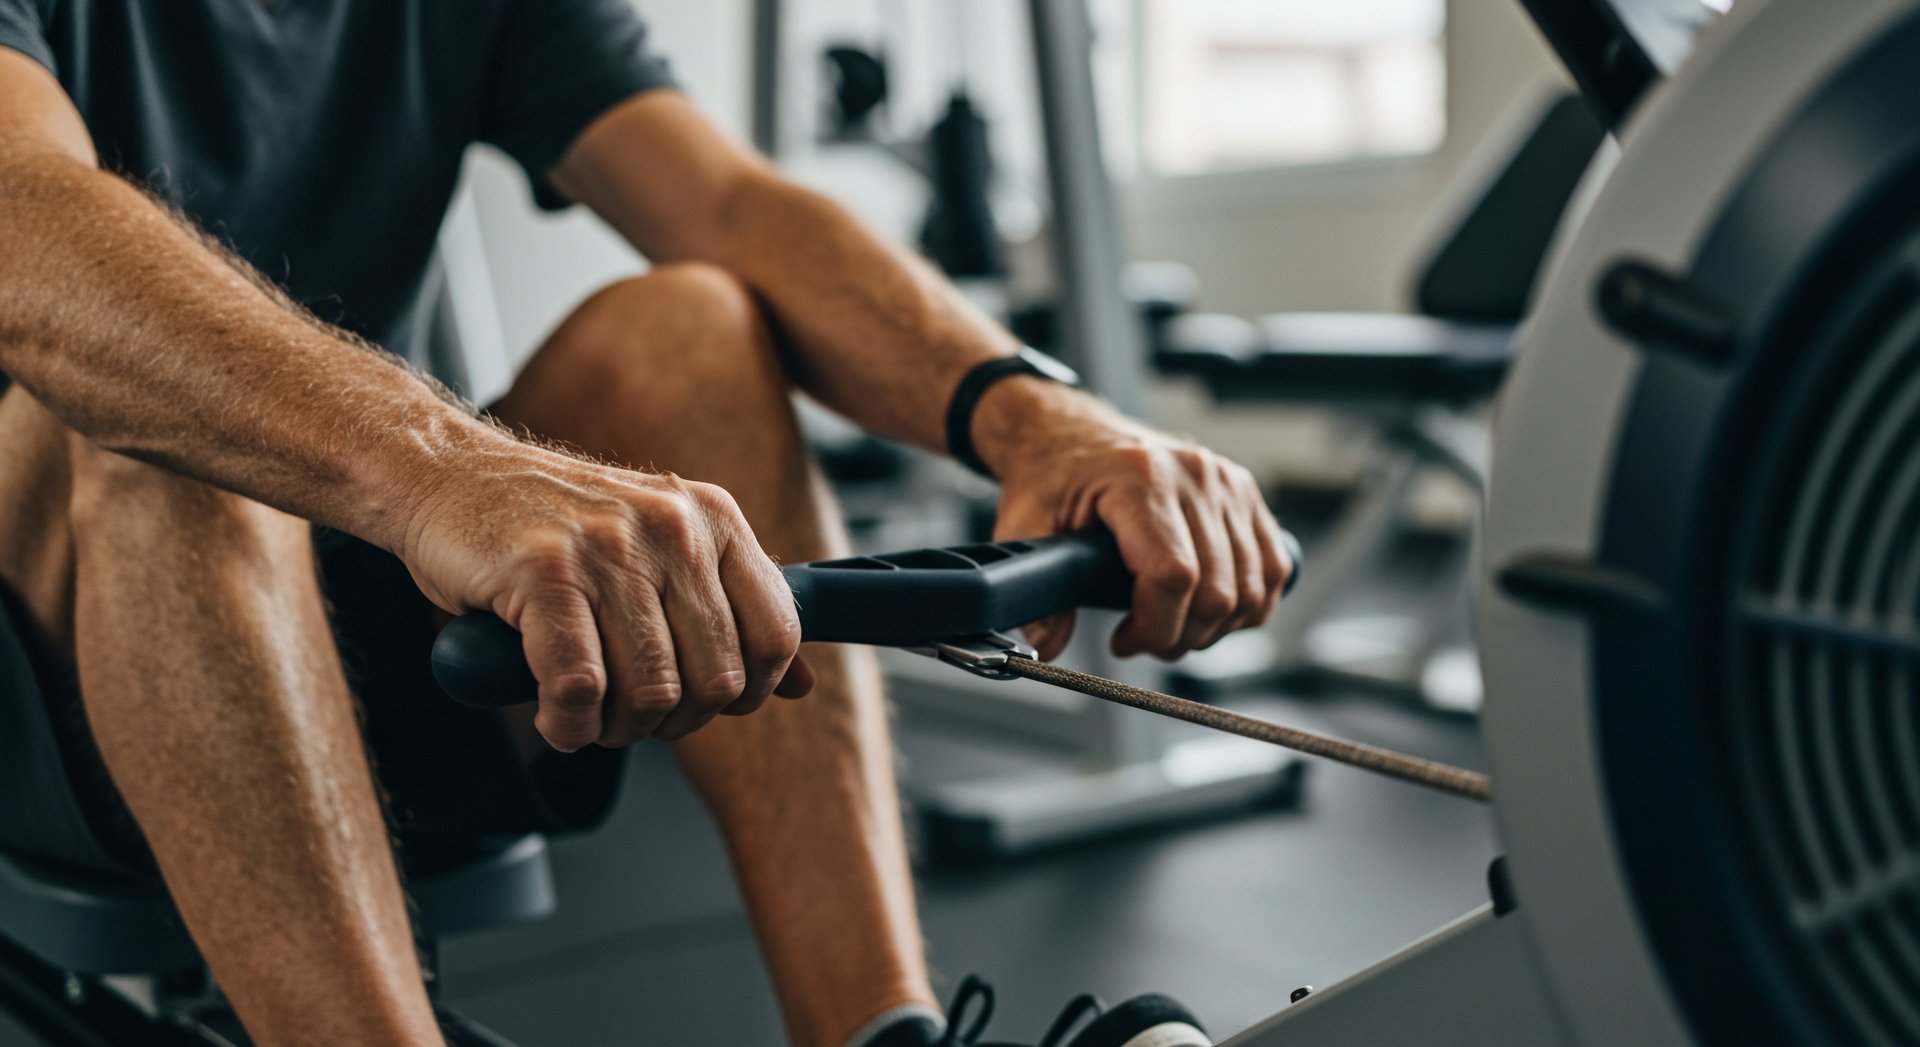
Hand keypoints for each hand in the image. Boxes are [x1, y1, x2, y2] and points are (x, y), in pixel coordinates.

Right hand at [396, 436, 812, 751]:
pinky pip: (580, 688)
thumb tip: (805, 686)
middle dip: (674, 720)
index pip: (777, 633)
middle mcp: (672, 526)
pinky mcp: (542, 571)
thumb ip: (730, 612)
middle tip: (629, 714)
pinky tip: (553, 717)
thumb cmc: (553, 526)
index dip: (749, 692)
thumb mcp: (659, 552)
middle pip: (717, 678)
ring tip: (586, 714)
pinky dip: (567, 725)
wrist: (447, 475)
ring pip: (651, 691)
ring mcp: (608, 546)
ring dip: (616, 729)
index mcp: (713, 518)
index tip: (703, 702)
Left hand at [981, 382, 1292, 661]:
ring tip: (1172, 625)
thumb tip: (1045, 646)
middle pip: (1217, 591)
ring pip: (1251, 587)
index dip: (1156, 627)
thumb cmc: (1051, 477)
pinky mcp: (1245, 491)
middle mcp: (1193, 474)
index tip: (1126, 640)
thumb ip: (1037, 590)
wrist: (1071, 433)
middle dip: (1181, 636)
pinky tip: (1207, 611)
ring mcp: (1226, 481)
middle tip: (1145, 640)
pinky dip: (1248, 605)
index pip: (1174, 576)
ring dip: (1215, 627)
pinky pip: (1273, 567)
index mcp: (1138, 478)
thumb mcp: (1025, 527)